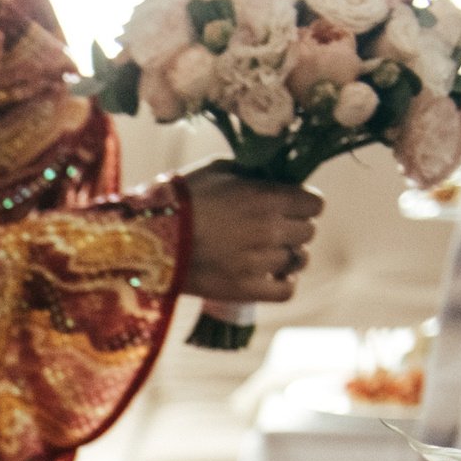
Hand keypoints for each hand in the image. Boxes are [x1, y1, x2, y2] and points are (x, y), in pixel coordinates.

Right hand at [179, 164, 323, 305]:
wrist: (146, 238)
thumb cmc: (180, 199)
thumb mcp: (218, 170)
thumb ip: (253, 173)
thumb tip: (271, 177)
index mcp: (268, 198)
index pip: (315, 204)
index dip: (303, 204)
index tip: (288, 207)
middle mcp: (270, 230)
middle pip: (308, 232)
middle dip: (292, 229)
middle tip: (269, 230)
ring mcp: (260, 262)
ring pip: (298, 260)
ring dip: (286, 256)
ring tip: (266, 254)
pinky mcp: (245, 289)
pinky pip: (286, 290)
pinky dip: (282, 283)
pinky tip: (269, 276)